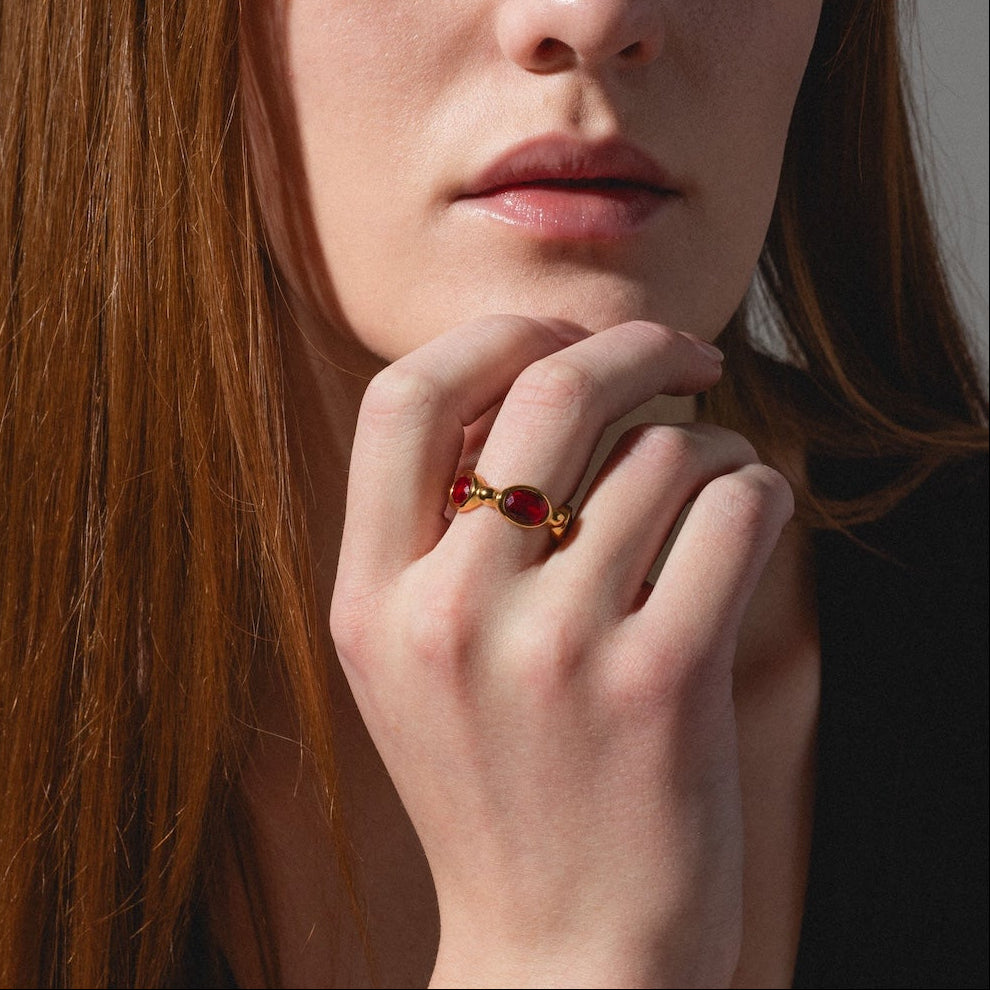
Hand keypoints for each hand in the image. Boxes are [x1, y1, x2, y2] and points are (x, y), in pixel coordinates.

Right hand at [330, 316, 793, 987]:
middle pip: (549, 386)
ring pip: (664, 447)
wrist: (561, 953)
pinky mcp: (662, 683)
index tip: (557, 340)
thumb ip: (440, 528)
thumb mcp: (415, 665)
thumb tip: (534, 383)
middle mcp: (449, 614)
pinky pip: (736, 506)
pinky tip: (748, 518)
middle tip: (680, 351)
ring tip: (713, 480)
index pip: (403, 395)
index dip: (489, 336)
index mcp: (371, 600)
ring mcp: (554, 649)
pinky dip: (759, 489)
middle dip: (632, 341)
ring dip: (709, 441)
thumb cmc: (496, 789)